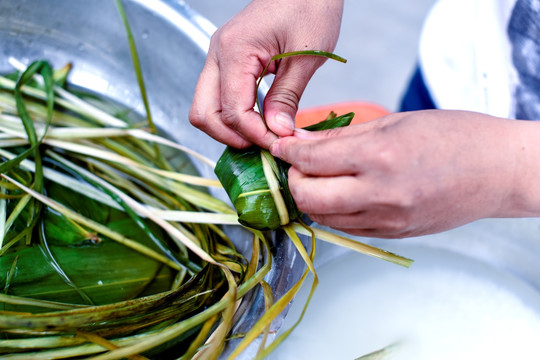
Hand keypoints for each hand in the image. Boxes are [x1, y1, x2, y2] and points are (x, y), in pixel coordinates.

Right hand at [189, 0, 343, 148]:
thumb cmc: (310, 7)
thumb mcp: (306, 57)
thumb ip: (287, 97)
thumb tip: (276, 131)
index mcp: (235, 50)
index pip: (232, 110)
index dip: (255, 134)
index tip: (280, 143)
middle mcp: (218, 54)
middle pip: (203, 113)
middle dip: (231, 136)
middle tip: (263, 144)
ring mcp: (219, 57)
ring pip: (206, 107)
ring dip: (229, 128)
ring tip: (261, 134)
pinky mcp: (228, 60)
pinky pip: (219, 96)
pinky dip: (233, 114)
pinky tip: (258, 120)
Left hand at [270, 110, 539, 237]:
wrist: (497, 171)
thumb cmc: (452, 136)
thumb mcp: (393, 123)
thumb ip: (341, 136)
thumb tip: (301, 141)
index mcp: (379, 156)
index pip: (312, 159)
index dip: (287, 151)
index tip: (279, 146)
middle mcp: (380, 194)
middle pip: (308, 196)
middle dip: (292, 180)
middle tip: (296, 165)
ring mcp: (387, 220)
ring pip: (323, 217)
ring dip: (310, 198)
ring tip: (316, 178)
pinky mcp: (394, 235)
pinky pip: (346, 228)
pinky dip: (332, 212)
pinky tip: (339, 194)